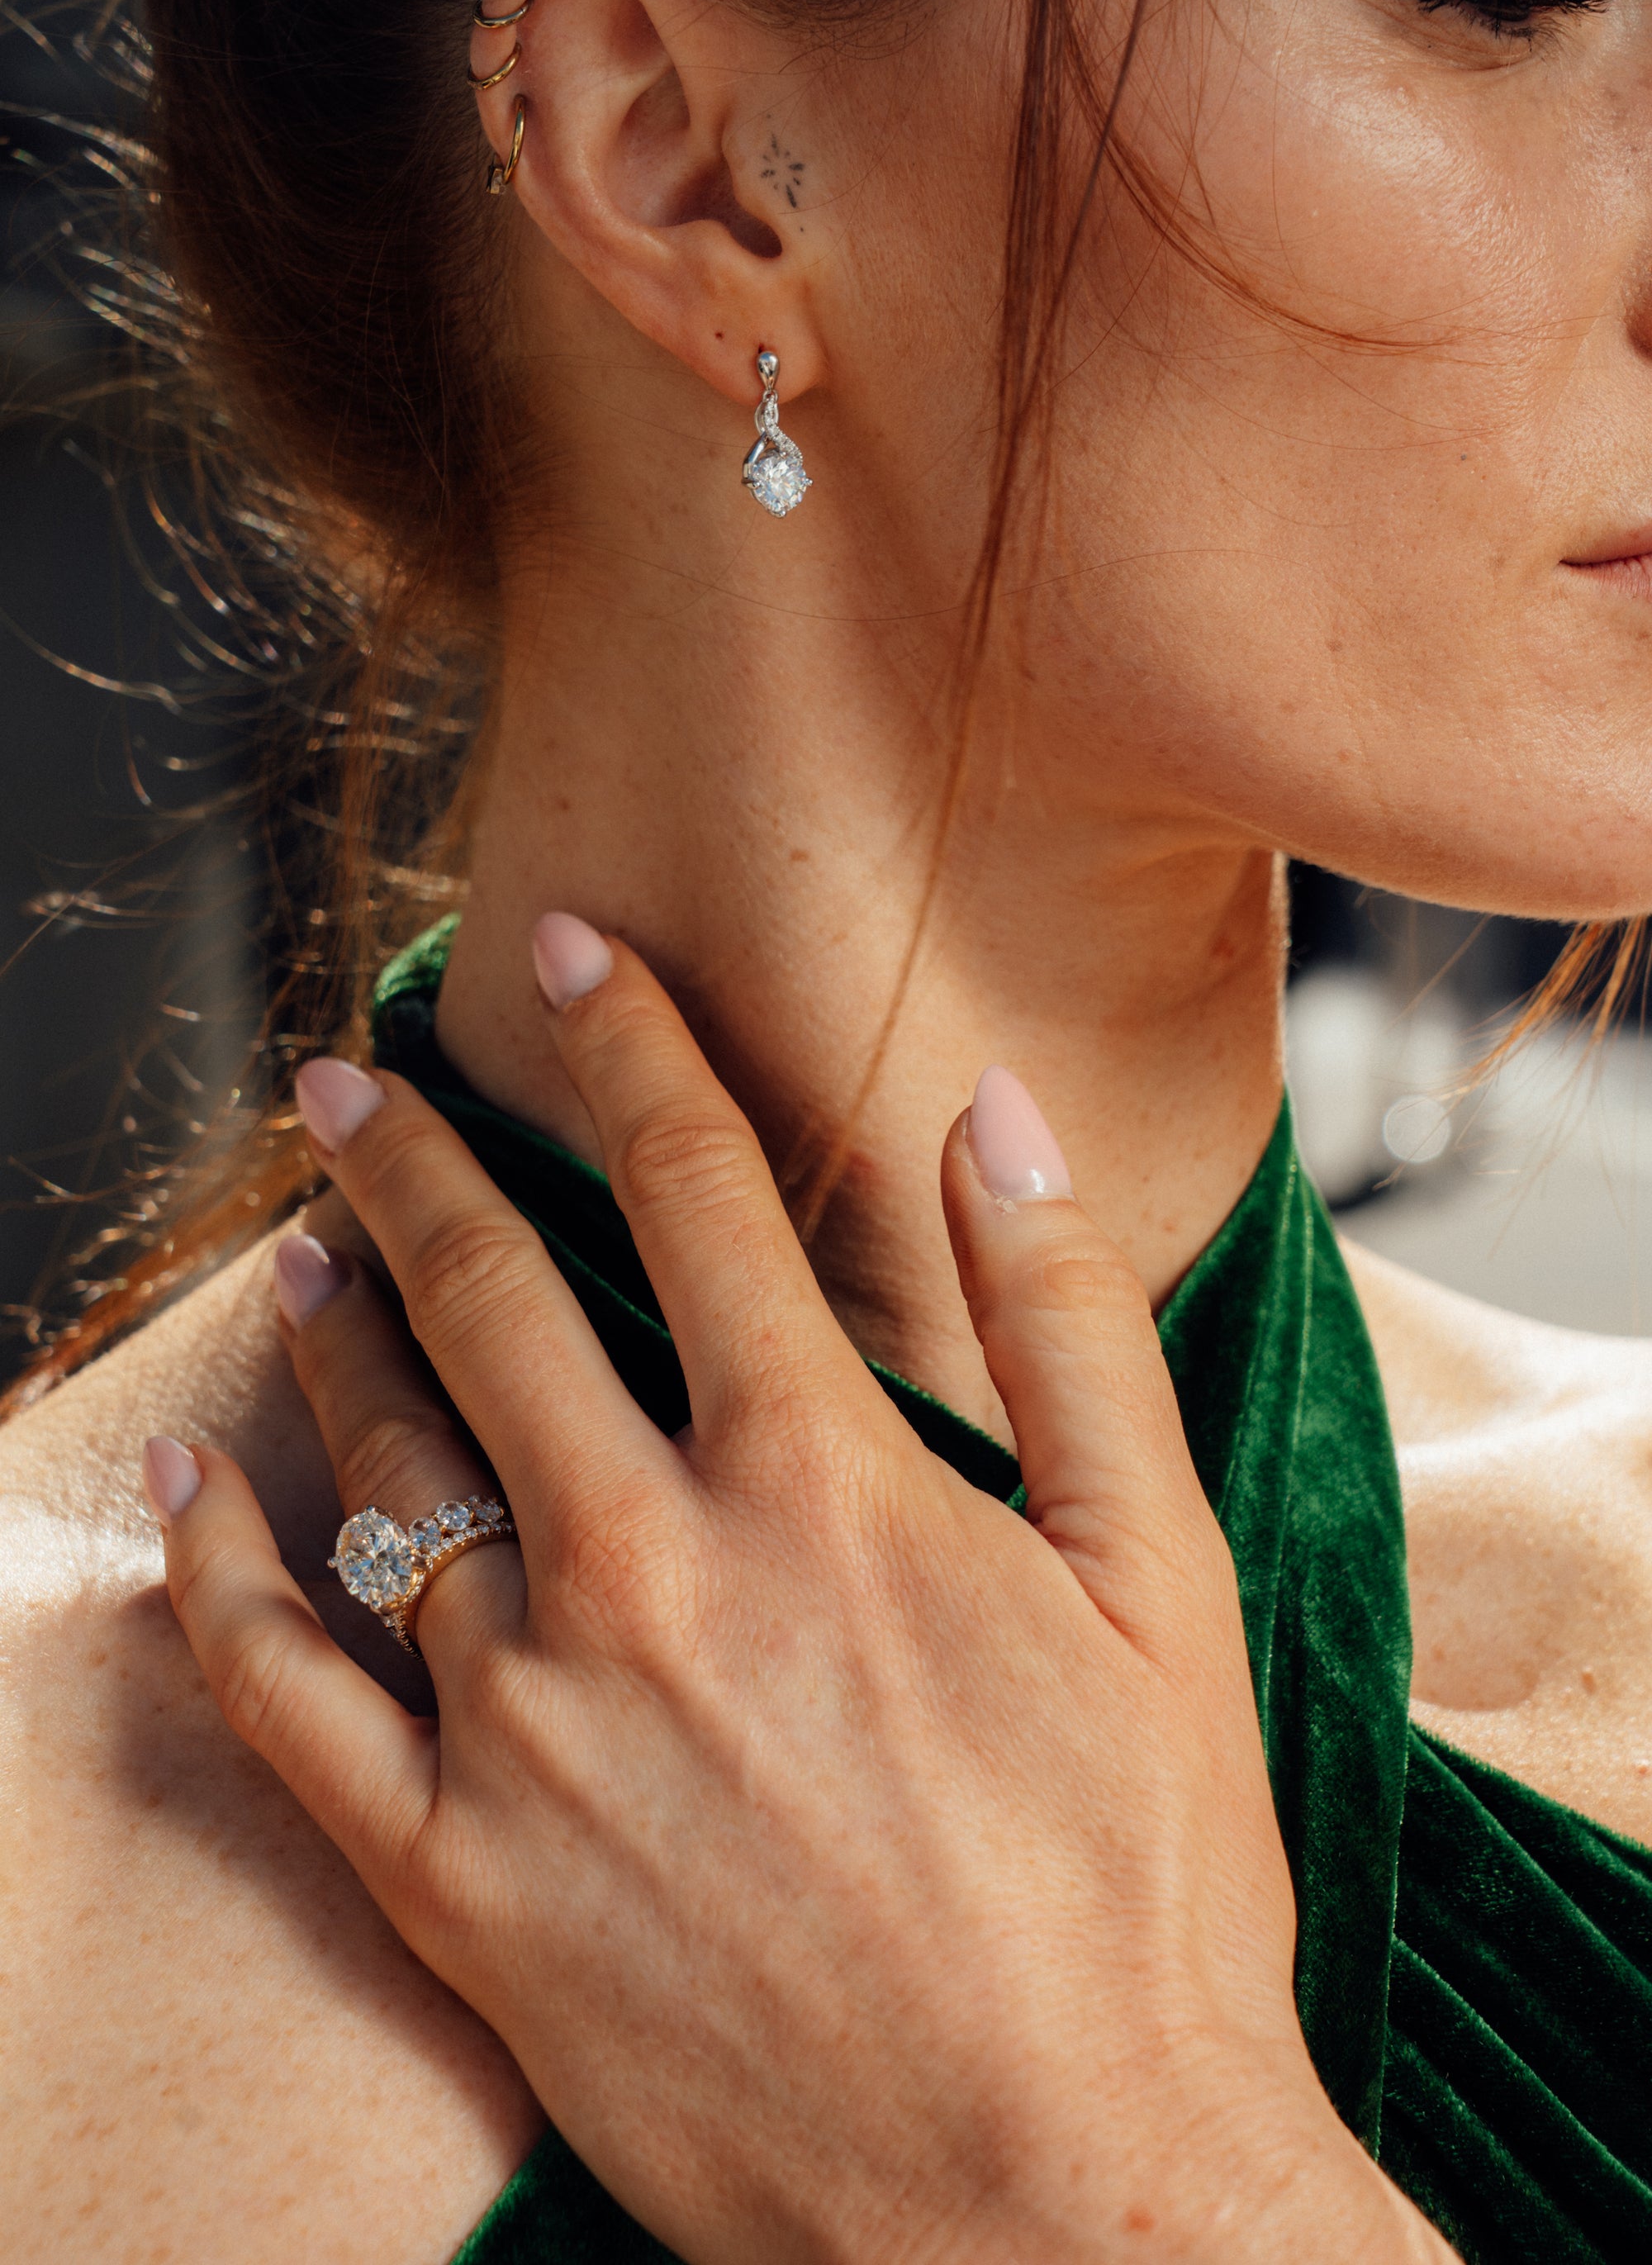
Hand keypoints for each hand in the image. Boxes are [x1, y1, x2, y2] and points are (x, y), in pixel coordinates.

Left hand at [146, 920, 1450, 2264]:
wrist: (1054, 2208)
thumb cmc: (1137, 1895)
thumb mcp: (1159, 1583)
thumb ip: (1067, 1327)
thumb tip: (997, 1118)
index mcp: (819, 1485)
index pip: (697, 1187)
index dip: (628, 1041)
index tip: (567, 951)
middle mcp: (648, 1574)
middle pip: (493, 1297)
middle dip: (412, 1165)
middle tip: (349, 1084)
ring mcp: (534, 1728)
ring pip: (383, 1469)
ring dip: (331, 1335)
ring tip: (296, 1251)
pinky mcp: (460, 1883)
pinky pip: (289, 1699)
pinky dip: (223, 1574)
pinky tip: (190, 1485)